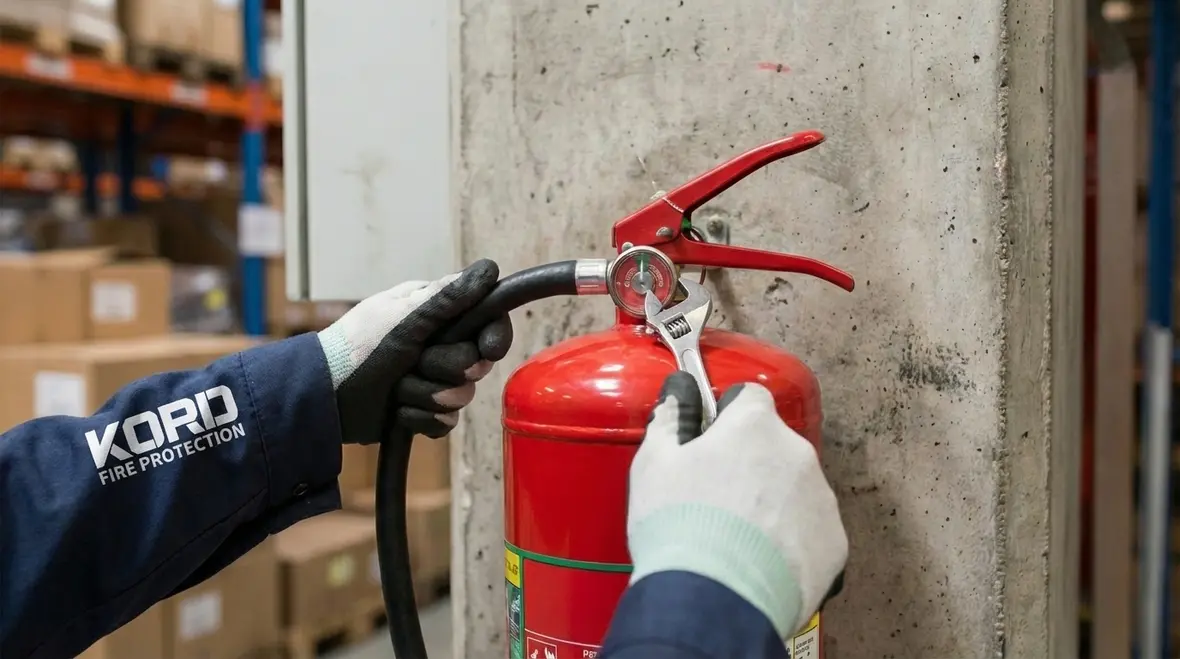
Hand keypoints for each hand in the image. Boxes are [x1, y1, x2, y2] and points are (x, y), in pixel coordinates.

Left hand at [317, 259, 512, 443]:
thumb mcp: (405, 318)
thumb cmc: (359, 349)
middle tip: (417, 362)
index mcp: (435, 314)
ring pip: (462, 395)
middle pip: (476, 363)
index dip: (493, 337)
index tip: (488, 349)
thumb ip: (449, 297)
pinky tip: (398, 410)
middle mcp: (437, 344)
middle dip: (446, 368)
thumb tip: (490, 269)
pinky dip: (420, 418)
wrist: (325, 398)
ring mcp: (431, 379)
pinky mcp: (422, 410)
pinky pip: (446, 421)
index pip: (487, 321)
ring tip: (398, 389)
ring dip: (427, 395)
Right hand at [626, 372, 847, 637]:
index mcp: (754, 426)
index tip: (711, 442)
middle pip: (774, 447)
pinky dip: (790, 543)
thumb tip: (676, 401)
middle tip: (717, 499)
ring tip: (736, 540)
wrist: (715, 599)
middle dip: (751, 465)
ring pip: (795, 489)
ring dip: (772, 504)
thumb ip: (669, 423)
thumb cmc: (680, 526)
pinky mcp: (835, 542)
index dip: (727, 418)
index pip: (750, 398)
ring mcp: (821, 498)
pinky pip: (811, 531)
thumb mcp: (652, 466)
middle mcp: (797, 453)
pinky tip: (759, 563)